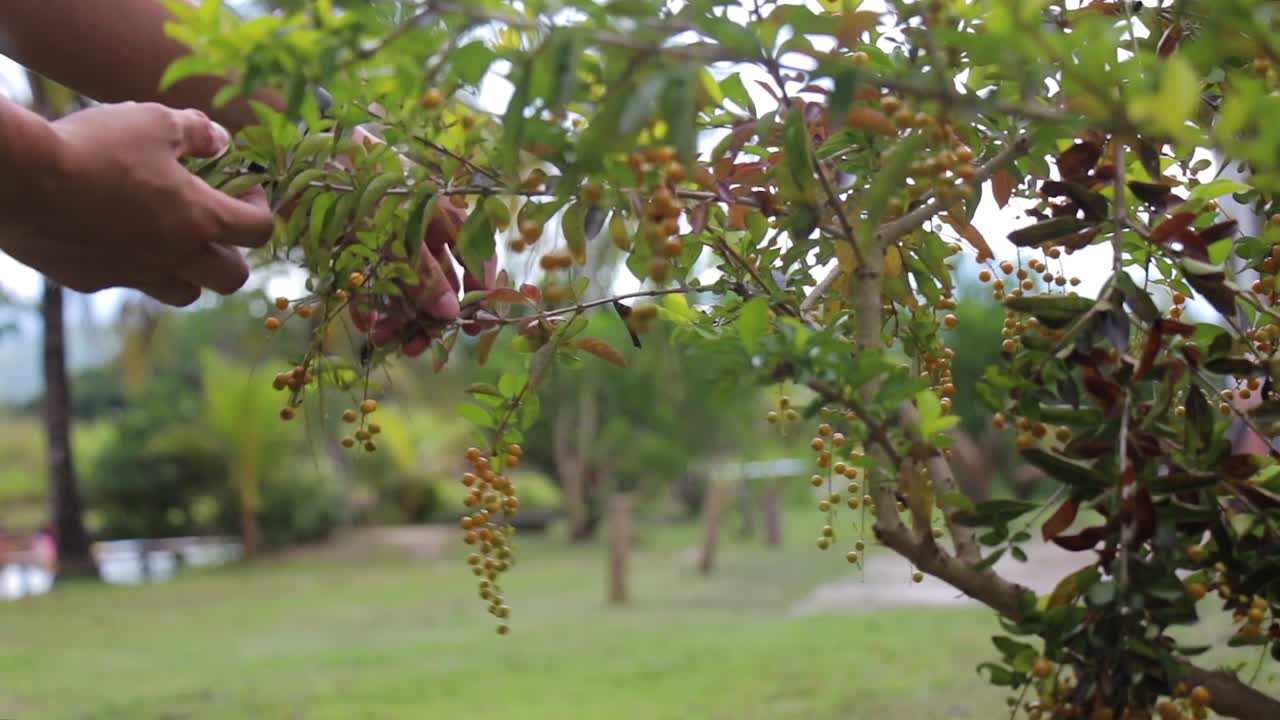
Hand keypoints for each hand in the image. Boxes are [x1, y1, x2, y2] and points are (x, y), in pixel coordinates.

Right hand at [0, 102, 272, 304]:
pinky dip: (136, 265)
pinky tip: (117, 235)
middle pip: (232, 277)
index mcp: (200, 219)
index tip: (246, 189)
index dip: (261, 207)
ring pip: (186, 292)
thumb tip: (221, 141)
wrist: (19, 181)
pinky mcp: (94, 280)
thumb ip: (197, 131)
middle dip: (234, 253)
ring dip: (191, 271)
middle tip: (217, 225)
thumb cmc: (94, 146)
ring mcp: (135, 274)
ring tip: (175, 238)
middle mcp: (175, 257)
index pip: (259, 230)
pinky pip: (130, 282)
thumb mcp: (154, 120)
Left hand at [343, 128, 496, 356]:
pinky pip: (373, 281)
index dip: (479, 292)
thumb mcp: (394, 232)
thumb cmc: (358, 183)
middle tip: (418, 348)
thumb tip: (452, 314)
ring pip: (405, 286)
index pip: (475, 256)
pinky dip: (370, 303)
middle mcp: (421, 228)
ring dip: (397, 317)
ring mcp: (391, 238)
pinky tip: (365, 323)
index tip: (472, 327)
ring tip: (382, 340)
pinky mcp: (360, 245)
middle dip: (429, 317)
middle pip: (439, 280)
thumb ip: (423, 274)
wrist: (301, 154)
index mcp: (442, 215)